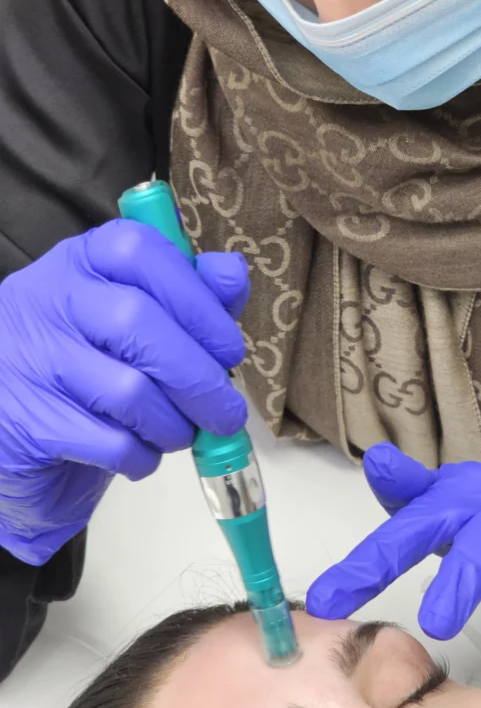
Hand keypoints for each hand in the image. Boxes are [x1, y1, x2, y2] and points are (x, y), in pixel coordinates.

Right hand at [0, 220, 250, 565]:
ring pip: (127, 390)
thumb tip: (231, 273)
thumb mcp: (139, 320)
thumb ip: (189, 296)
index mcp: (81, 262)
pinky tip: (140, 454)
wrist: (16, 438)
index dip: (198, 300)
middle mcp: (47, 299)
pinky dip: (141, 456)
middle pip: (137, 321)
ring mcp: (27, 359)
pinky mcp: (24, 422)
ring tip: (179, 434)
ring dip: (173, 424)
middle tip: (226, 411)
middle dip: (198, 376)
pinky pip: (107, 442)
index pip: (140, 250)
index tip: (229, 349)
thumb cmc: (90, 370)